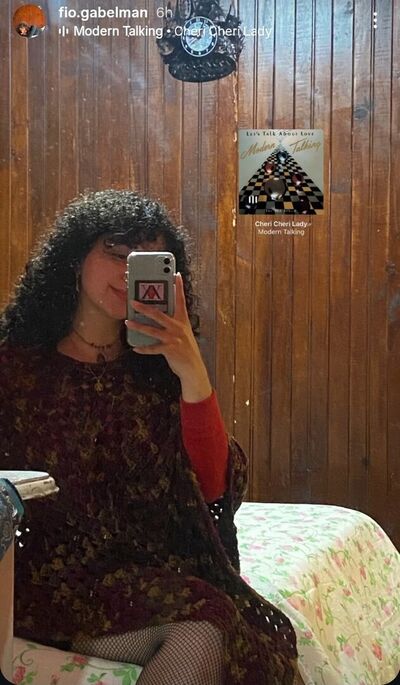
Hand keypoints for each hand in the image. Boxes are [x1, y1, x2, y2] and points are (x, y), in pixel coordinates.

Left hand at [125, 273, 211, 401]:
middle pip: (159, 314)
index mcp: (182, 320)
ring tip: (127, 322)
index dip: (178, 287)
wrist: (193, 367)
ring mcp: (173, 338)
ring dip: (138, 326)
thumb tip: (156, 314)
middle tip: (132, 301)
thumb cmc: (185, 348)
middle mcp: (178, 327)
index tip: (176, 274)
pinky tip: (135, 347)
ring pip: (152, 330)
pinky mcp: (169, 350)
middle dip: (144, 307)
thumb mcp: (183, 332)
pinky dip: (143, 348)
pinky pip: (152, 348)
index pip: (180, 300)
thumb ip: (172, 322)